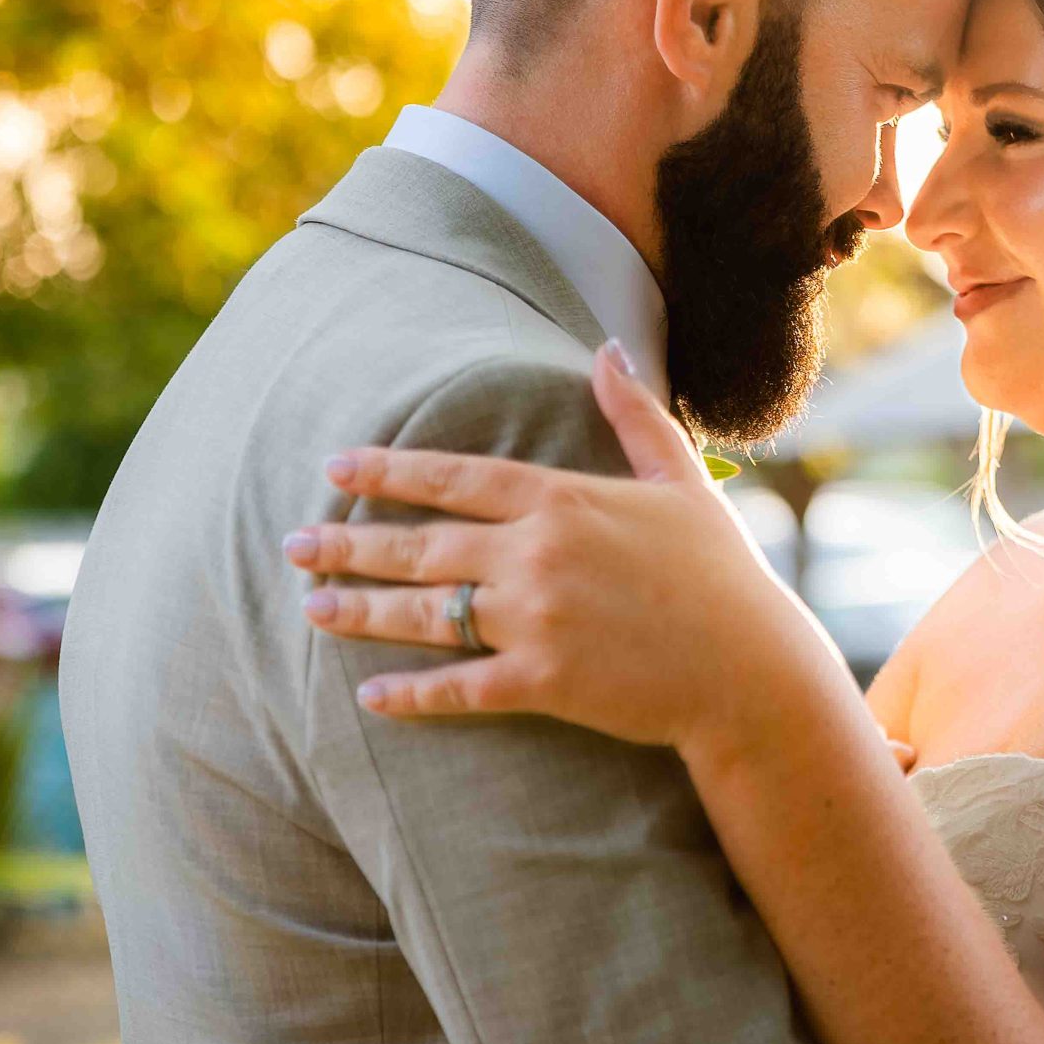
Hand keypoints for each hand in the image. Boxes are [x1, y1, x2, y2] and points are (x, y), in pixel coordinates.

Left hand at [283, 339, 843, 750]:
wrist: (752, 672)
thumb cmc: (723, 576)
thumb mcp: (682, 482)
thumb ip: (635, 415)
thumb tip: (608, 348)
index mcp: (564, 499)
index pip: (456, 477)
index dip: (390, 471)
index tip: (337, 468)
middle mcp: (538, 554)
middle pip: (422, 544)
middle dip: (350, 542)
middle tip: (292, 543)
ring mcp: (536, 620)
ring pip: (427, 612)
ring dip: (360, 610)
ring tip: (310, 607)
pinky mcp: (543, 683)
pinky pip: (459, 687)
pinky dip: (410, 694)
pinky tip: (368, 695)